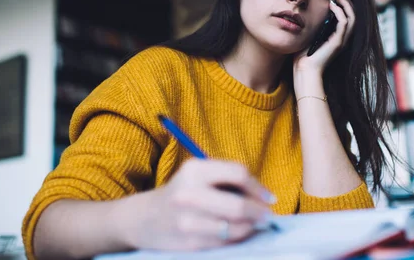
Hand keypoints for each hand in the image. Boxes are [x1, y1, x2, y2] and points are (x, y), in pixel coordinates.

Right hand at [121, 159, 274, 250]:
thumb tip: (264, 197)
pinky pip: (224, 243)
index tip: (269, 197)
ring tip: (252, 224)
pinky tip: (236, 233)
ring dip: (250, 228)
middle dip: (258, 212)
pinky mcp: (189, 243)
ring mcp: (187, 222)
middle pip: (237, 206)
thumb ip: (227, 179)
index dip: (258, 187)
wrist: (145, 218)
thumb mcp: (198, 174)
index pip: (238, 174)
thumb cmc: (182, 192)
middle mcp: (188, 194)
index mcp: (194, 170)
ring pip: (234, 228)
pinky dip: (236, 238)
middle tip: (267, 216)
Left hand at [293, 0, 355, 74]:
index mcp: (336, 38)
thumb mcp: (308, 37)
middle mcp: (342, 39)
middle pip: (352, 16)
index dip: (343, 5)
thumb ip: (312, 26)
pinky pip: (344, 23)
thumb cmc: (303, 57)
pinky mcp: (338, 42)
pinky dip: (340, 12)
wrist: (304, 71)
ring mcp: (341, 41)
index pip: (346, 18)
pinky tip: (332, 5)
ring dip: (346, 4)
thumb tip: (307, 12)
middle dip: (347, 2)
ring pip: (352, 18)